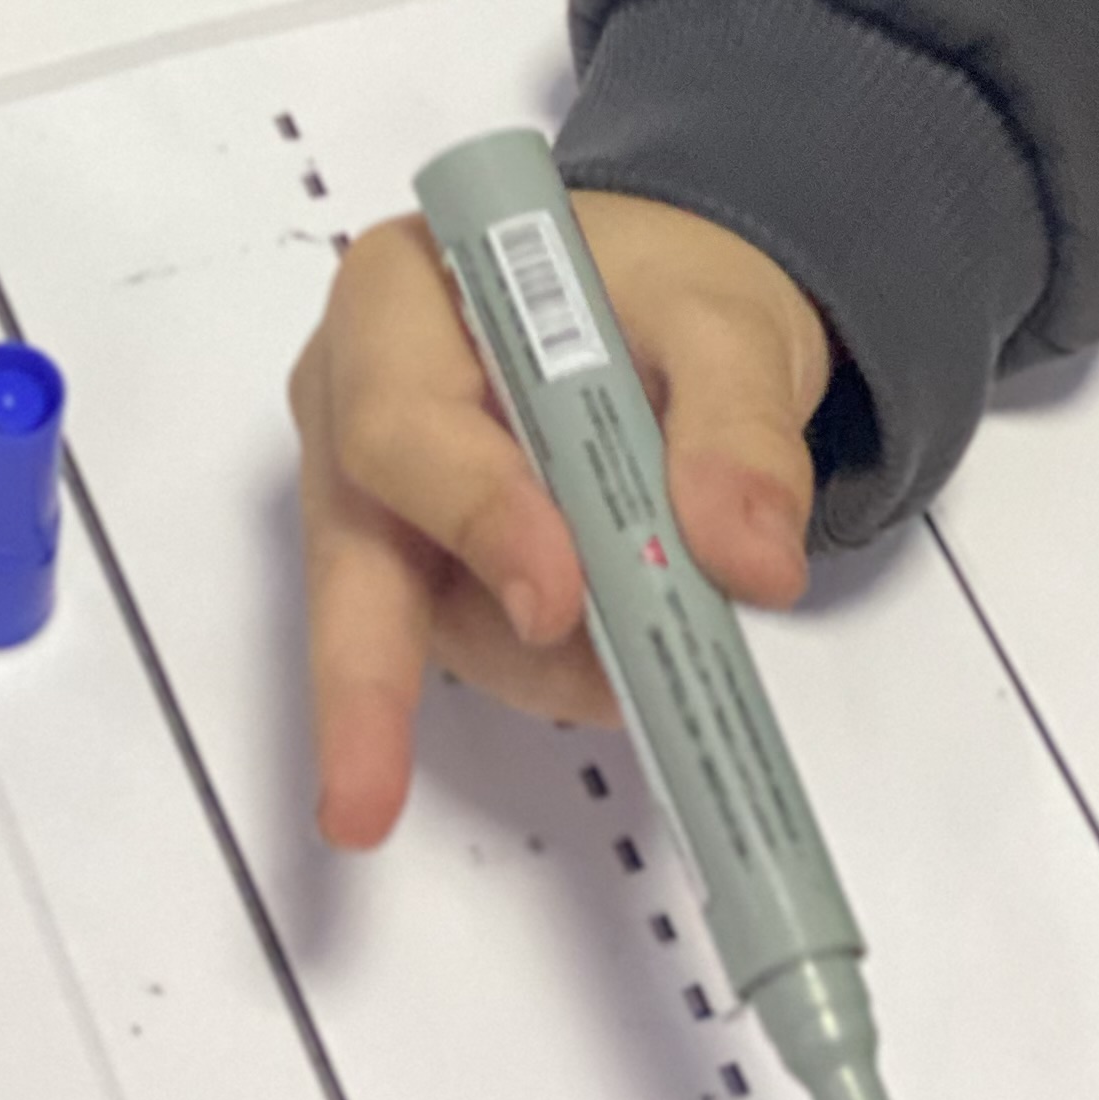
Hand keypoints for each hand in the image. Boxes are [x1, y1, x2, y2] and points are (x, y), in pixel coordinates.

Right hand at [290, 195, 830, 852]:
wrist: (670, 315)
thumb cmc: (663, 293)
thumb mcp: (726, 327)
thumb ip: (739, 427)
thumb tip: (748, 562)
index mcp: (396, 301)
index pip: (404, 419)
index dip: (473, 515)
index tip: (559, 597)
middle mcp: (353, 398)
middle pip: (349, 548)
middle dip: (364, 683)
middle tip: (360, 806)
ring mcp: (376, 497)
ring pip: (421, 624)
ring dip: (542, 668)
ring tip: (656, 649)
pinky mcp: (417, 572)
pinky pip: (467, 649)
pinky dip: (552, 672)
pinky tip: (615, 650)